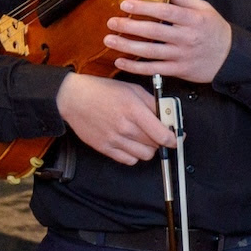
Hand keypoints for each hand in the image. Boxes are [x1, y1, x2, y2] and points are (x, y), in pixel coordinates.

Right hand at [56, 71, 176, 165]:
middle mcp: (125, 127)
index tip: (177, 136)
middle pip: (156, 146)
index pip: (163, 135)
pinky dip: (134, 155)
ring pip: (144, 156)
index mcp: (134, 110)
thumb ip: (153, 103)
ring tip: (144, 138)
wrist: (73, 98)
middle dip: (162, 140)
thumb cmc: (103, 91)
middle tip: (158, 133)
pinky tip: (131, 144)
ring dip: (149, 149)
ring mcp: (113, 139)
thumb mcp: (133, 89)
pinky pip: (128, 160)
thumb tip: (169, 115)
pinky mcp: (104, 148)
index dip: (175, 138)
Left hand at [106, 0, 233, 82]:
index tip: (126, 4)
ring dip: (127, 46)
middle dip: (130, 26)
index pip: (166, 12)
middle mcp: (187, 38)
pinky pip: (154, 69)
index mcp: (193, 20)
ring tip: (110, 40)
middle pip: (154, 32)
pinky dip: (136, 67)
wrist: (230, 58)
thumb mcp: (203, 9)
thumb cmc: (215, 30)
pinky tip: (121, 61)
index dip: (144, 8)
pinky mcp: (179, 70)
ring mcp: (182, 55)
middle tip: (112, 22)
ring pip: (151, 52)